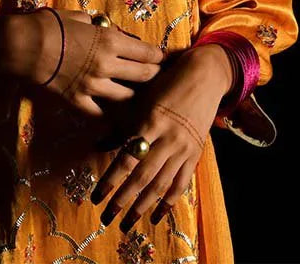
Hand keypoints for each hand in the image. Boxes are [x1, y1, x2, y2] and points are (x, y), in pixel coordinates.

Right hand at [1, 9, 165, 117]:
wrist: (23, 46)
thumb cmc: (50, 25)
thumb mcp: (79, 17)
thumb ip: (96, 24)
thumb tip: (103, 27)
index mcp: (111, 41)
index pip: (147, 52)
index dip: (159, 56)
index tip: (162, 57)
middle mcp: (107, 65)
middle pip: (144, 76)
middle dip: (155, 76)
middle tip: (157, 75)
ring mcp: (93, 86)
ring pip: (127, 98)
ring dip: (135, 96)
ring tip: (139, 95)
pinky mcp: (77, 101)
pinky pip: (100, 114)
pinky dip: (108, 114)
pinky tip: (113, 112)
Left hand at [90, 44, 233, 231]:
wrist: (204, 75)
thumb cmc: (166, 82)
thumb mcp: (142, 99)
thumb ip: (123, 124)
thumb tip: (97, 145)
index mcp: (151, 120)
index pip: (127, 158)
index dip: (110, 180)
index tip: (95, 196)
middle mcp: (168, 137)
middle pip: (142, 176)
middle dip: (122, 200)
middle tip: (105, 218)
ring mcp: (184, 147)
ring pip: (160, 184)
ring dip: (142, 207)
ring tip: (126, 224)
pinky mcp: (195, 153)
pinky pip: (181, 183)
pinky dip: (169, 202)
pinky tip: (156, 216)